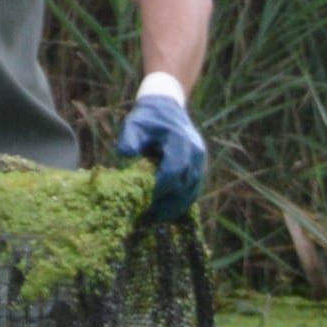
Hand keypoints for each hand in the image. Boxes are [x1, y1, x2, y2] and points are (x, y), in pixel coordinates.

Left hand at [117, 81, 206, 217]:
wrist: (167, 107)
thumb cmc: (147, 118)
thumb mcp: (134, 124)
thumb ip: (129, 138)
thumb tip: (125, 154)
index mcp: (181, 141)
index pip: (174, 171)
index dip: (161, 188)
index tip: (145, 200)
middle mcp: (195, 152)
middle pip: (185, 185)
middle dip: (168, 203)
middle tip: (149, 217)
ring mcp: (200, 161)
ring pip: (193, 191)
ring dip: (176, 207)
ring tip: (156, 218)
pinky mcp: (199, 168)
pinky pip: (193, 189)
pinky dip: (182, 202)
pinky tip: (166, 211)